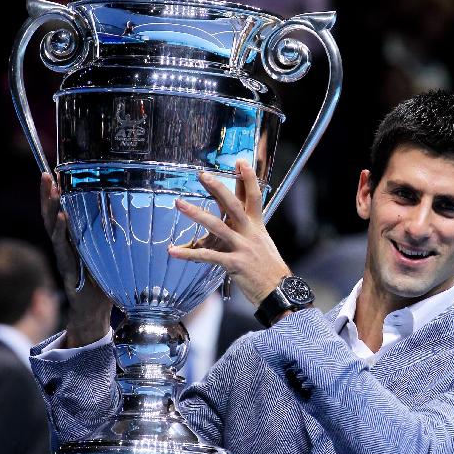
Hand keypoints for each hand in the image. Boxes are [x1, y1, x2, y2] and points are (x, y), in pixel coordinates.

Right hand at [41, 173, 111, 346]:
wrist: (95, 311)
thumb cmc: (104, 283)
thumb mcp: (111, 256)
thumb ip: (113, 238)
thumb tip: (128, 215)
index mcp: (74, 241)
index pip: (62, 212)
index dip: (57, 194)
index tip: (55, 174)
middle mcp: (65, 246)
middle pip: (52, 216)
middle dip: (47, 195)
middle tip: (45, 175)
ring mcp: (64, 257)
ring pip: (53, 228)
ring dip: (51, 208)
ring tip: (52, 190)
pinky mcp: (67, 269)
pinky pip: (62, 247)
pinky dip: (61, 231)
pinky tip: (62, 217)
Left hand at [168, 160, 290, 307]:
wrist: (280, 291)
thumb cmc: (269, 270)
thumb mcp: (262, 244)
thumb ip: (248, 231)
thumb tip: (235, 223)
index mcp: (257, 227)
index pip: (254, 197)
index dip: (248, 178)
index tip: (241, 161)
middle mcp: (250, 233)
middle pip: (234, 205)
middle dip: (218, 188)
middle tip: (202, 175)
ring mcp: (242, 248)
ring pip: (218, 226)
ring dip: (197, 214)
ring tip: (180, 204)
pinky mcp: (234, 264)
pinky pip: (209, 256)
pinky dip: (189, 254)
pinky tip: (173, 251)